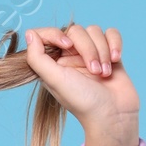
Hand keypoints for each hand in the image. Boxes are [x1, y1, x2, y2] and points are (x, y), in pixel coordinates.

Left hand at [23, 22, 138, 145]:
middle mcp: (71, 56)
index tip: (66, 45)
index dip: (57, 34)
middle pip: (77, 31)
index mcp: (54, 62)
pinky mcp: (109, 54)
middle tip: (94, 72)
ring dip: (102, 51)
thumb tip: (29, 33)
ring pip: (95, 31)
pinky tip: (116, 59)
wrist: (113, 115)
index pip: (50, 34)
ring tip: (105, 73)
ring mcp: (91, 54)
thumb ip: (37, 58)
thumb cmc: (83, 101)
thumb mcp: (54, 80)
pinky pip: (111, 33)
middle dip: (88, 49)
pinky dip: (115, 44)